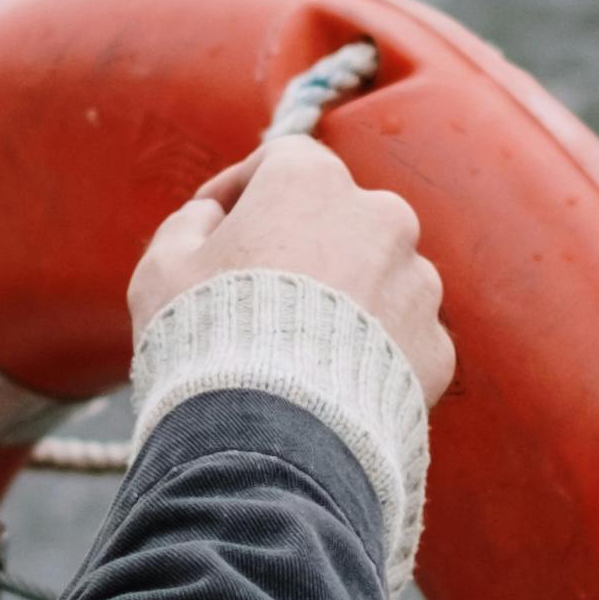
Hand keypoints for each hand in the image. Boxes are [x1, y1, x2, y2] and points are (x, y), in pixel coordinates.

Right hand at [124, 127, 453, 413]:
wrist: (271, 437)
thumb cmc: (209, 338)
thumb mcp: (162, 268)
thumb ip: (188, 224)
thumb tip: (208, 217)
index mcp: (313, 182)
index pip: (283, 162)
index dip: (244, 190)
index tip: (217, 225)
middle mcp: (380, 217)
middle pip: (340, 219)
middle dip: (304, 246)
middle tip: (262, 294)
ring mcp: (417, 283)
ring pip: (380, 277)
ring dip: (347, 299)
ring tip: (300, 350)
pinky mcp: (435, 346)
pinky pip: (402, 337)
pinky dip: (375, 352)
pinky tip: (333, 383)